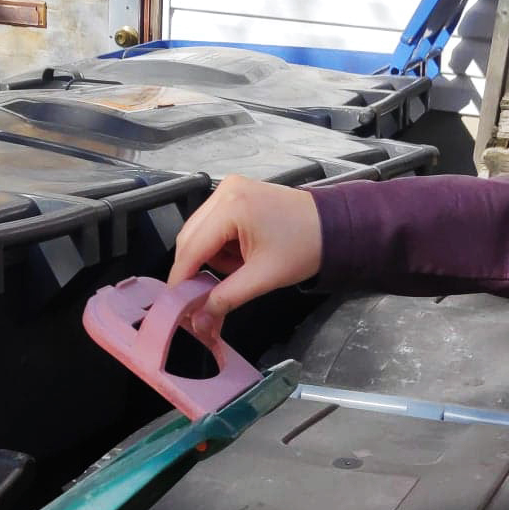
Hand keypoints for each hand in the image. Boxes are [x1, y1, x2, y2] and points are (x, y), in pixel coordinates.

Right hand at [169, 176, 323, 335]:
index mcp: (232, 206)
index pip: (191, 247)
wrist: (333, 226)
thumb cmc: (306, 245)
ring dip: (212, 258)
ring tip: (242, 267)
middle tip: (205, 295)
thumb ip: (227, 298)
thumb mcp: (263, 277)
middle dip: (197, 268)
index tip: (175, 302)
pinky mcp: (236, 194)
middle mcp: (225, 191)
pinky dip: (221, 246)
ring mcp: (230, 190)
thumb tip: (200, 319)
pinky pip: (213, 225)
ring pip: (199, 233)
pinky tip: (242, 255)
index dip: (180, 278)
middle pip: (190, 238)